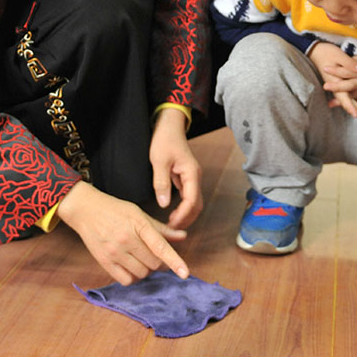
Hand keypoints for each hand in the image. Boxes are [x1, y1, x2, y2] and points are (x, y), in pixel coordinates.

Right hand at [58, 181, 189, 284]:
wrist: (86, 210)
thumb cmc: (116, 210)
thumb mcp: (140, 214)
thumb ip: (162, 228)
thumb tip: (183, 237)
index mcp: (138, 224)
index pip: (160, 246)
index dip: (174, 261)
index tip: (185, 273)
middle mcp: (126, 239)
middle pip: (154, 263)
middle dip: (159, 262)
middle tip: (154, 254)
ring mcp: (114, 251)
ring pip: (142, 273)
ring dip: (146, 270)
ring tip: (140, 258)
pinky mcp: (104, 261)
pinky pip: (126, 280)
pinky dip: (132, 277)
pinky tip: (130, 266)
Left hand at [149, 108, 202, 229]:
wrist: (170, 126)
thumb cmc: (165, 140)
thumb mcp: (159, 161)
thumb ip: (161, 183)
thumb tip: (164, 204)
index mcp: (192, 173)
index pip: (192, 201)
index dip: (183, 215)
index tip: (171, 225)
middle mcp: (195, 177)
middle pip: (197, 205)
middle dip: (186, 219)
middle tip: (170, 230)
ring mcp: (192, 178)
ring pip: (194, 202)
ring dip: (186, 215)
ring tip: (171, 225)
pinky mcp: (187, 178)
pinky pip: (189, 197)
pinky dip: (183, 208)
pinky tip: (173, 213)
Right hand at [308, 43, 356, 117]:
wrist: (314, 50)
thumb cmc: (326, 52)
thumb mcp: (339, 55)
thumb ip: (350, 63)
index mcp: (334, 80)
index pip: (343, 95)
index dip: (349, 105)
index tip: (356, 114)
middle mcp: (334, 84)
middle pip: (344, 99)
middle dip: (354, 108)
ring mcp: (335, 84)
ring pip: (344, 97)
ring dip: (353, 105)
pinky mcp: (336, 82)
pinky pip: (344, 93)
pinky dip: (350, 99)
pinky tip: (355, 104)